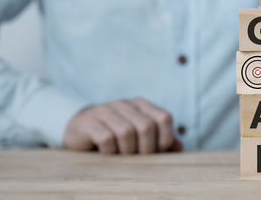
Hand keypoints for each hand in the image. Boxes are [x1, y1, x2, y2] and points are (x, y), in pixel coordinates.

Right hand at [63, 98, 181, 153]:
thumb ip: (160, 140)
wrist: (80, 128)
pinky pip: (106, 138)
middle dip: (146, 149)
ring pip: (126, 132)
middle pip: (146, 127)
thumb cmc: (116, 134)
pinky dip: (110, 151)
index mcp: (141, 105)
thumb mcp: (139, 135)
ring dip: (127, 151)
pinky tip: (108, 152)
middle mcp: (125, 104)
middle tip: (138, 157)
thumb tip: (179, 147)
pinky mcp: (90, 122)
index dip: (165, 138)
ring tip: (122, 155)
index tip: (157, 151)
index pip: (164, 117)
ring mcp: (106, 110)